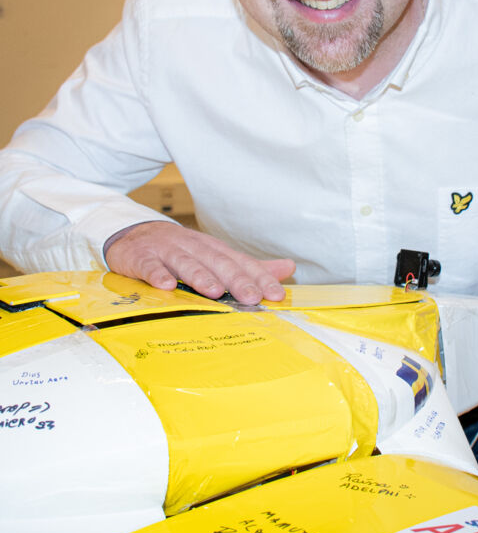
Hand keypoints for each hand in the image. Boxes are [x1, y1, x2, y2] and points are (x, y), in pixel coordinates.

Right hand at [105, 221, 294, 303]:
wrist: (134, 235)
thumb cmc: (181, 251)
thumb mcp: (216, 256)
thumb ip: (249, 266)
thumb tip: (288, 267)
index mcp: (214, 249)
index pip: (241, 263)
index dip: (259, 278)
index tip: (276, 295)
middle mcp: (194, 247)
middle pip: (217, 262)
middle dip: (236, 279)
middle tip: (251, 297)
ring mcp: (167, 250)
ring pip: (186, 262)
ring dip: (200, 276)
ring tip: (214, 292)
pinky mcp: (141, 257)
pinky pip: (149, 266)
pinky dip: (157, 274)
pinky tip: (166, 286)